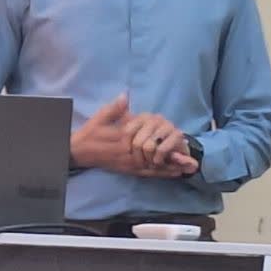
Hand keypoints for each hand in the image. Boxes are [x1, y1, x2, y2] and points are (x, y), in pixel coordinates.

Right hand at [71, 96, 197, 177]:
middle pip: (156, 158)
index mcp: (124, 140)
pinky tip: (172, 174)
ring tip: (187, 170)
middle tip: (191, 161)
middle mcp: (129, 155)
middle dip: (173, 159)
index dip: (165, 143)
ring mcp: (128, 164)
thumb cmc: (91, 133)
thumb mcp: (101, 117)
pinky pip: (146, 174)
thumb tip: (125, 96)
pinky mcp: (127, 170)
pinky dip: (160, 174)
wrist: (79, 151)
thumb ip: (115, 108)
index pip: (149, 142)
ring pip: (153, 169)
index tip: (180, 139)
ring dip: (170, 169)